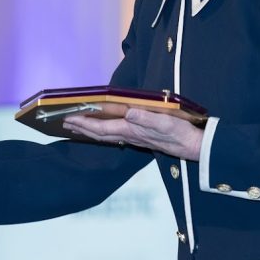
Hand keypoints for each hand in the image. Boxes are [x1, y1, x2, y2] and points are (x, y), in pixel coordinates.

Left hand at [62, 107, 203, 160]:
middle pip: (99, 134)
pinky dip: (104, 134)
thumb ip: (146, 118)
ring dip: (90, 132)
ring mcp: (135, 138)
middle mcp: (130, 136)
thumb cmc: (181, 132)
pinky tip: (103, 132)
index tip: (68, 118)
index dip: (84, 123)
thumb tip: (129, 113)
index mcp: (132, 130)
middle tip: (65, 124)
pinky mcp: (141, 139)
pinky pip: (116, 136)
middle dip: (81, 129)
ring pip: (106, 136)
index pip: (102, 127)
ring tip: (77, 128)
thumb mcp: (165, 121)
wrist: (195, 147)